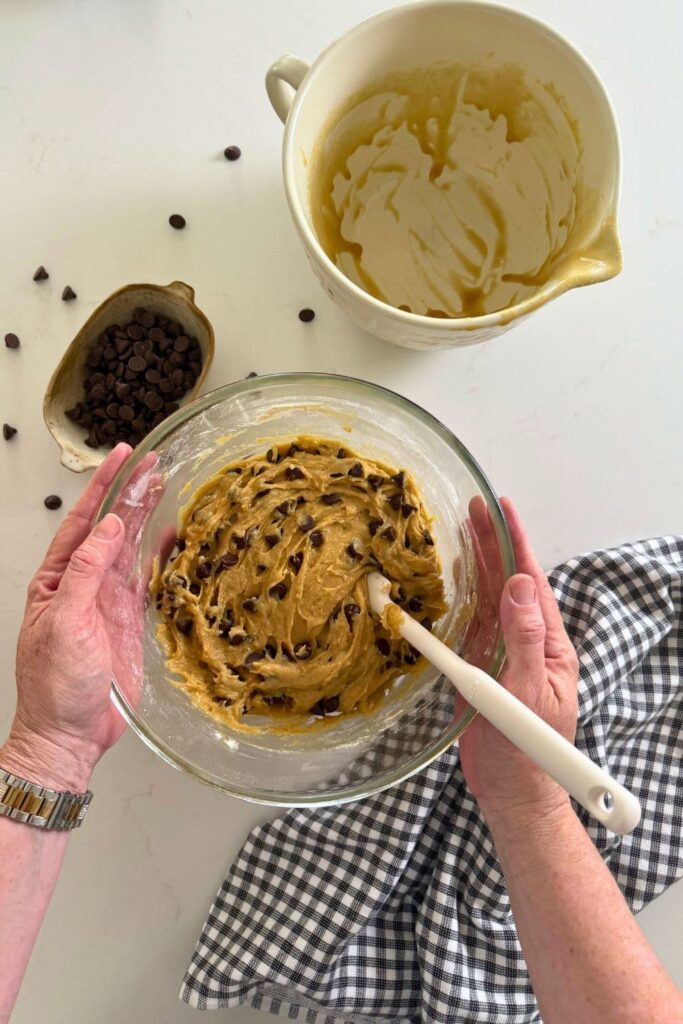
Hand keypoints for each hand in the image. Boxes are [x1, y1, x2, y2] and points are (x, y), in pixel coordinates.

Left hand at [2, 445, 133, 790]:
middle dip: (131, 493)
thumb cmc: (53, 684)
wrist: (70, 733)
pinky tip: (173, 535)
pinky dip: (161, 556)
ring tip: (164, 485)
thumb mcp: (64, 621)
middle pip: (111, 527)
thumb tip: (108, 528)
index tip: (122, 456)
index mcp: (58, 578)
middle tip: (153, 462)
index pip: (82, 520)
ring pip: (131, 548)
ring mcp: (108, 601)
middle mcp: (84, 583)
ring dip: (147, 517)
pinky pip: (148, 579)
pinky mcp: (130, 621)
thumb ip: (86, 572)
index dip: (103, 486)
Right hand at [458, 497, 579, 826]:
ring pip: (487, 598)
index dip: (516, 543)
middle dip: (492, 543)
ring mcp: (503, 654)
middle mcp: (526, 642)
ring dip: (475, 564)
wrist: (513, 793)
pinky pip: (470, 624)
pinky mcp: (481, 670)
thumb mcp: (529, 693)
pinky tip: (450, 578)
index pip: (531, 582)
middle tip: (472, 507)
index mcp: (548, 644)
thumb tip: (519, 585)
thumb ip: (525, 640)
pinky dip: (459, 597)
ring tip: (460, 531)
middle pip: (507, 582)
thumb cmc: (528, 753)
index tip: (502, 508)